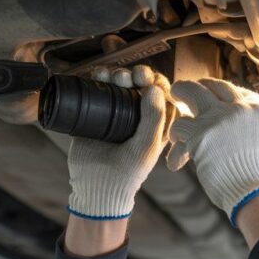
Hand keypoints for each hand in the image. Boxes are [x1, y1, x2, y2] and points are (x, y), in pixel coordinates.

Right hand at [66, 65, 172, 219]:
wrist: (97, 186)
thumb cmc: (128, 171)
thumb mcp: (146, 146)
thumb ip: (153, 119)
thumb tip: (154, 88)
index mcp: (157, 122)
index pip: (162, 93)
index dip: (157, 81)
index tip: (147, 81)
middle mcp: (138, 114)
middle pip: (141, 83)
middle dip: (137, 74)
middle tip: (130, 77)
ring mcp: (117, 111)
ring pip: (120, 83)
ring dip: (118, 73)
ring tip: (111, 76)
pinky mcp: (96, 112)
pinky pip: (99, 89)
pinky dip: (99, 78)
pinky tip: (97, 74)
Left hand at [167, 78, 258, 226]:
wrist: (253, 194)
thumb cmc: (253, 173)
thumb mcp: (257, 136)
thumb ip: (241, 119)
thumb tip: (219, 107)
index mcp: (255, 107)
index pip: (227, 88)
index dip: (210, 92)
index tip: (202, 99)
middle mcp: (238, 106)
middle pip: (206, 84)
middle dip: (189, 89)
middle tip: (180, 95)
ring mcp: (219, 117)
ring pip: (187, 92)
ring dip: (176, 106)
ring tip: (174, 130)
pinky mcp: (201, 133)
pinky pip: (178, 127)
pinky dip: (175, 147)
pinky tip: (177, 162)